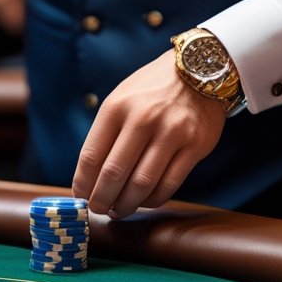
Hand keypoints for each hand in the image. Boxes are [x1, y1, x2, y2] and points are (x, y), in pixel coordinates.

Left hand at [73, 50, 224, 218]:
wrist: (201, 71)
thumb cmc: (153, 90)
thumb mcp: (122, 98)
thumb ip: (107, 133)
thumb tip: (90, 177)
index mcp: (117, 107)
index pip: (92, 156)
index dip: (83, 184)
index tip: (81, 197)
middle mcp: (144, 119)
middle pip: (114, 174)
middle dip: (101, 200)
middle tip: (97, 209)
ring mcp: (172, 133)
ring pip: (142, 184)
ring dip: (126, 205)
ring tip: (118, 210)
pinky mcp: (195, 146)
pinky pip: (169, 184)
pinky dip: (152, 200)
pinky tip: (144, 201)